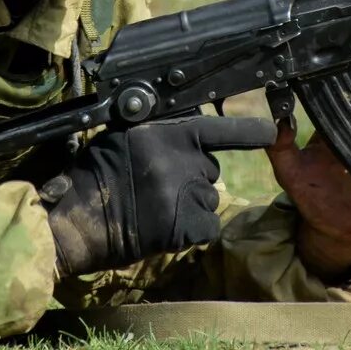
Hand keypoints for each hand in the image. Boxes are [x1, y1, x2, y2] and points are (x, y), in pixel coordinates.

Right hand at [42, 114, 276, 276]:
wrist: (78, 222)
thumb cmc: (96, 175)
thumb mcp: (126, 136)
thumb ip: (161, 129)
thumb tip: (190, 119)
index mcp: (167, 133)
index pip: (219, 128)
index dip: (249, 130)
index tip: (273, 130)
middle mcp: (181, 160)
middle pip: (211, 167)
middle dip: (194, 175)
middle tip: (160, 185)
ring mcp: (185, 194)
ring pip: (210, 197)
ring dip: (192, 203)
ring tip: (156, 207)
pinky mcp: (185, 226)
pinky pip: (207, 226)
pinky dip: (192, 229)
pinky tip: (166, 227)